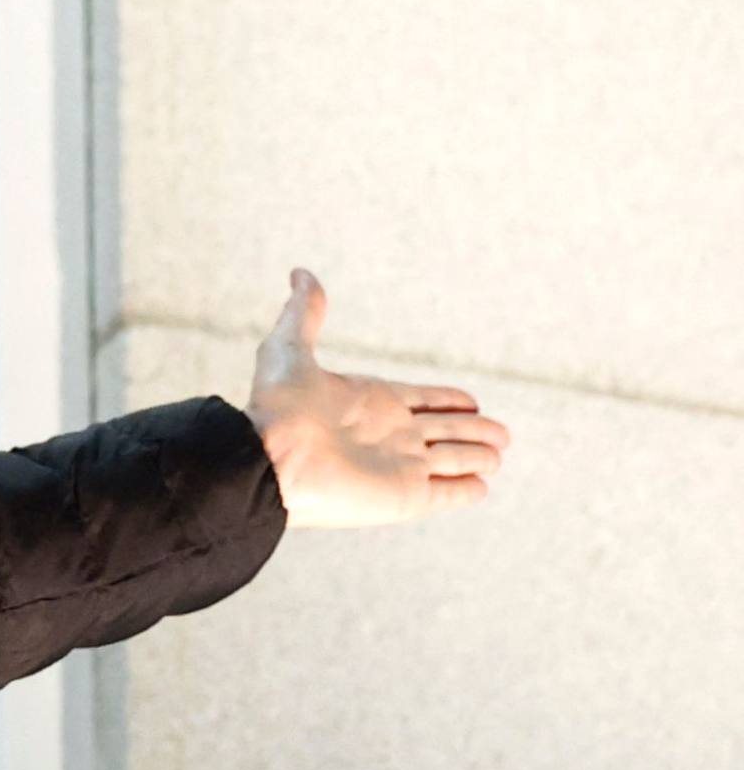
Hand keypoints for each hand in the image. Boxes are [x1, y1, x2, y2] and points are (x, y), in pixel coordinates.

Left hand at [247, 271, 508, 528]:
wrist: (267, 460)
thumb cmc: (276, 408)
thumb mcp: (289, 350)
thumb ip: (304, 314)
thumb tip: (300, 272)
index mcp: (372, 402)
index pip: (424, 401)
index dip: (448, 400)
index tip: (472, 400)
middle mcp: (390, 435)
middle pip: (445, 430)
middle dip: (474, 430)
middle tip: (502, 433)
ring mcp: (399, 467)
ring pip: (452, 459)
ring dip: (476, 457)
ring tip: (498, 454)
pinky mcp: (406, 496)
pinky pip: (445, 492)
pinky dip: (465, 489)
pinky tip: (482, 486)